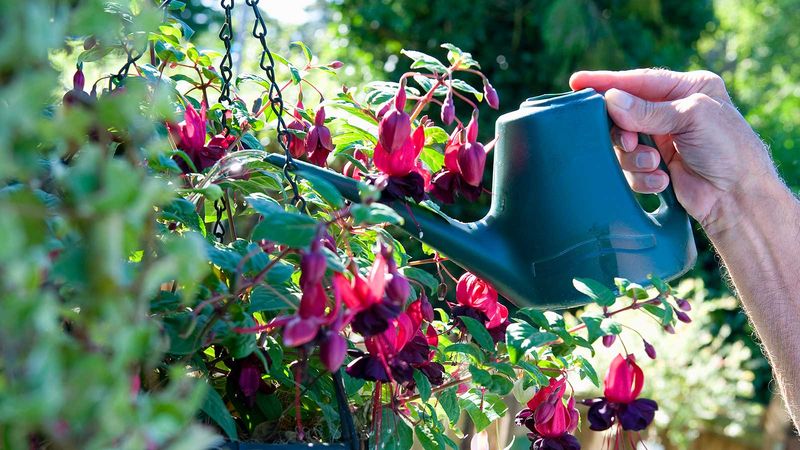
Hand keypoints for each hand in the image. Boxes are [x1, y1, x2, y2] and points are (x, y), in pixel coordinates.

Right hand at [569, 69, 775, 231]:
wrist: (738, 198)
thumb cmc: (728, 149)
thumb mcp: (691, 118)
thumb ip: (648, 111)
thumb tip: (610, 100)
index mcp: (686, 89)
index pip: (638, 81)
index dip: (607, 82)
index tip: (577, 83)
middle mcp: (671, 112)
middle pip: (623, 114)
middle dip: (623, 131)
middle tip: (628, 141)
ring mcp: (663, 140)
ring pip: (623, 144)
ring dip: (635, 158)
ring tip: (655, 165)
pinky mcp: (656, 167)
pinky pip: (630, 168)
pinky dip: (642, 176)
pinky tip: (662, 180)